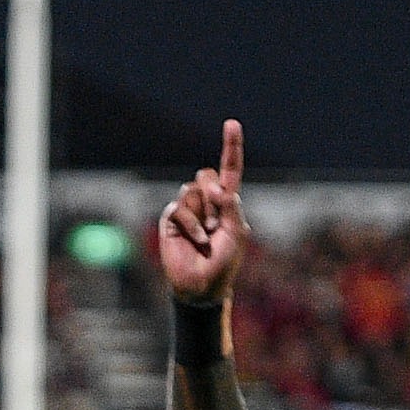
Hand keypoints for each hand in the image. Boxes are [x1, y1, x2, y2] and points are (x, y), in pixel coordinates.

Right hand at [157, 118, 248, 304]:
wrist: (201, 285)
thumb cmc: (224, 261)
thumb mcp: (238, 230)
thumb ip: (231, 205)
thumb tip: (215, 188)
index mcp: (227, 201)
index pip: (230, 169)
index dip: (231, 146)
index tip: (231, 124)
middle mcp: (207, 201)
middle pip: (206, 175)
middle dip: (212, 193)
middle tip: (216, 222)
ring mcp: (188, 209)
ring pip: (192, 191)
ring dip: (202, 215)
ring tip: (205, 236)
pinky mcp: (171, 220)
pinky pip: (179, 207)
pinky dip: (189, 224)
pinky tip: (195, 239)